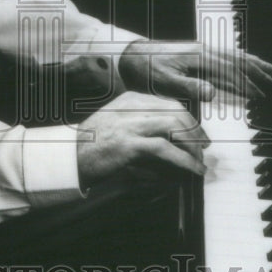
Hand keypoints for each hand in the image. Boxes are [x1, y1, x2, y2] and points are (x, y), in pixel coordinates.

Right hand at [76, 91, 209, 187]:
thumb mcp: (116, 126)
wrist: (67, 157)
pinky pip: (166, 150)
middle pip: (176, 112)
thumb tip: (169, 138)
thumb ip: (138, 125)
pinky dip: (185, 161)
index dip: (188, 119)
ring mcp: (130, 125)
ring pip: (175, 127)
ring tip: (199, 162)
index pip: (169, 103)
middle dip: (195, 131)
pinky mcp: (129, 145)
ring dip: (192, 146)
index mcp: (129, 100)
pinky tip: (193, 170)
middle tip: (204, 147)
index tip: (198, 133)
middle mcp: (132, 108)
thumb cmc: (91, 145)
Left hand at [118, 39, 271, 103]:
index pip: (230, 70)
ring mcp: (203, 49)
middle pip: (240, 58)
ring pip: (236, 55)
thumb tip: (213, 92)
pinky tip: (249, 66)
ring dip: (256, 64)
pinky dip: (243, 61)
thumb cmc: (146, 69)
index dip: (247, 83)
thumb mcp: (164, 82)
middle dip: (261, 70)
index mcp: (199, 56)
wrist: (130, 55)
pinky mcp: (199, 52)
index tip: (262, 95)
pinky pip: (227, 55)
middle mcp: (205, 50)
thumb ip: (189, 87)